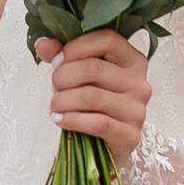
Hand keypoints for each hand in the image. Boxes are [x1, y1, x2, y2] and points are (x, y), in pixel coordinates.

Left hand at [38, 29, 151, 162]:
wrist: (106, 145)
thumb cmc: (93, 104)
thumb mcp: (81, 75)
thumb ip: (64, 56)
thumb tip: (43, 44)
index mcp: (132, 60)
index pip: (107, 39)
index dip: (76, 48)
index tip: (57, 61)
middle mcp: (139, 83)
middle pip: (93, 68)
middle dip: (63, 77)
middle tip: (54, 87)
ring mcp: (137, 110)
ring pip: (91, 97)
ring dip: (62, 100)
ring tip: (54, 106)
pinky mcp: (130, 135)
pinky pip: (97, 123)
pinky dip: (71, 120)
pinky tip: (59, 119)